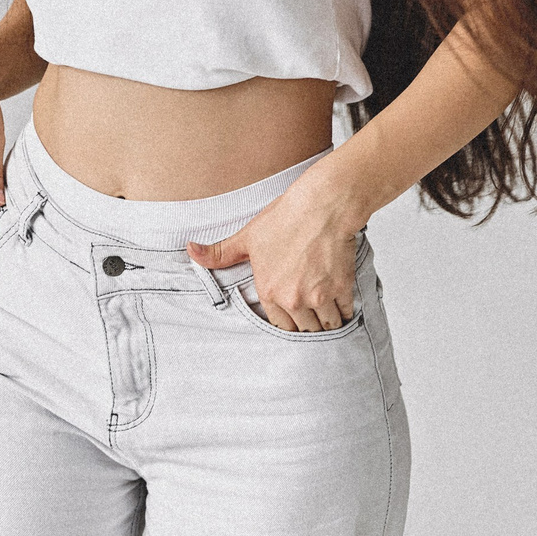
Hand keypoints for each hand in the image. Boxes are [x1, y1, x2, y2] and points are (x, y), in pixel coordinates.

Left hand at [187, 165, 360, 330]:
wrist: (322, 205)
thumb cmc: (287, 218)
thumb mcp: (247, 236)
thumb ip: (220, 253)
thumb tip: (191, 251)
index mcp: (269, 291)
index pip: (278, 326)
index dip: (286, 322)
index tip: (293, 318)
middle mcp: (293, 300)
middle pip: (303, 330)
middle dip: (307, 326)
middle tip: (311, 320)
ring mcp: (319, 296)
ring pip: (326, 326)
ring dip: (327, 323)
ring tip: (327, 316)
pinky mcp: (342, 288)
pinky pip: (345, 312)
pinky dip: (345, 311)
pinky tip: (342, 305)